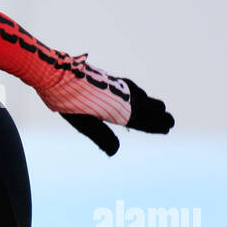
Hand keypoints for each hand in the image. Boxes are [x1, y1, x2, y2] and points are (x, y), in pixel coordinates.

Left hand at [60, 77, 174, 155]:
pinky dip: (138, 94)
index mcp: (117, 108)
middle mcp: (120, 95)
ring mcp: (114, 86)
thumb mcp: (83, 122)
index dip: (155, 125)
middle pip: (145, 107)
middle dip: (158, 115)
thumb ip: (101, 135)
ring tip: (159, 108)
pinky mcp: (107, 80)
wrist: (55, 74)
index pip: (141, 120)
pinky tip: (135, 93)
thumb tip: (115, 152)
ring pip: (138, 96)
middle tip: (170, 122)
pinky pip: (129, 88)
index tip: (168, 128)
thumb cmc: (67, 100)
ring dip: (150, 104)